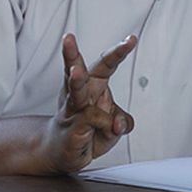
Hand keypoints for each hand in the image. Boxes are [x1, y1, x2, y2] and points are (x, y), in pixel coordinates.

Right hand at [39, 33, 135, 173]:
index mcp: (92, 86)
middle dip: (71, 54)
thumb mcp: (113, 126)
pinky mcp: (71, 125)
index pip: (105, 65)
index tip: (131, 39)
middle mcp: (79, 93)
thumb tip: (118, 123)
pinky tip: (104, 132)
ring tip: (75, 72)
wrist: (60, 152)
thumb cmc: (87, 131)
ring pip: (74, 90)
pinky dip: (105, 126)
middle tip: (68, 39)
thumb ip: (122, 121)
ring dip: (75, 81)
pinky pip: (92, 120)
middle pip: (76, 69)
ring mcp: (72, 108)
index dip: (118, 52)